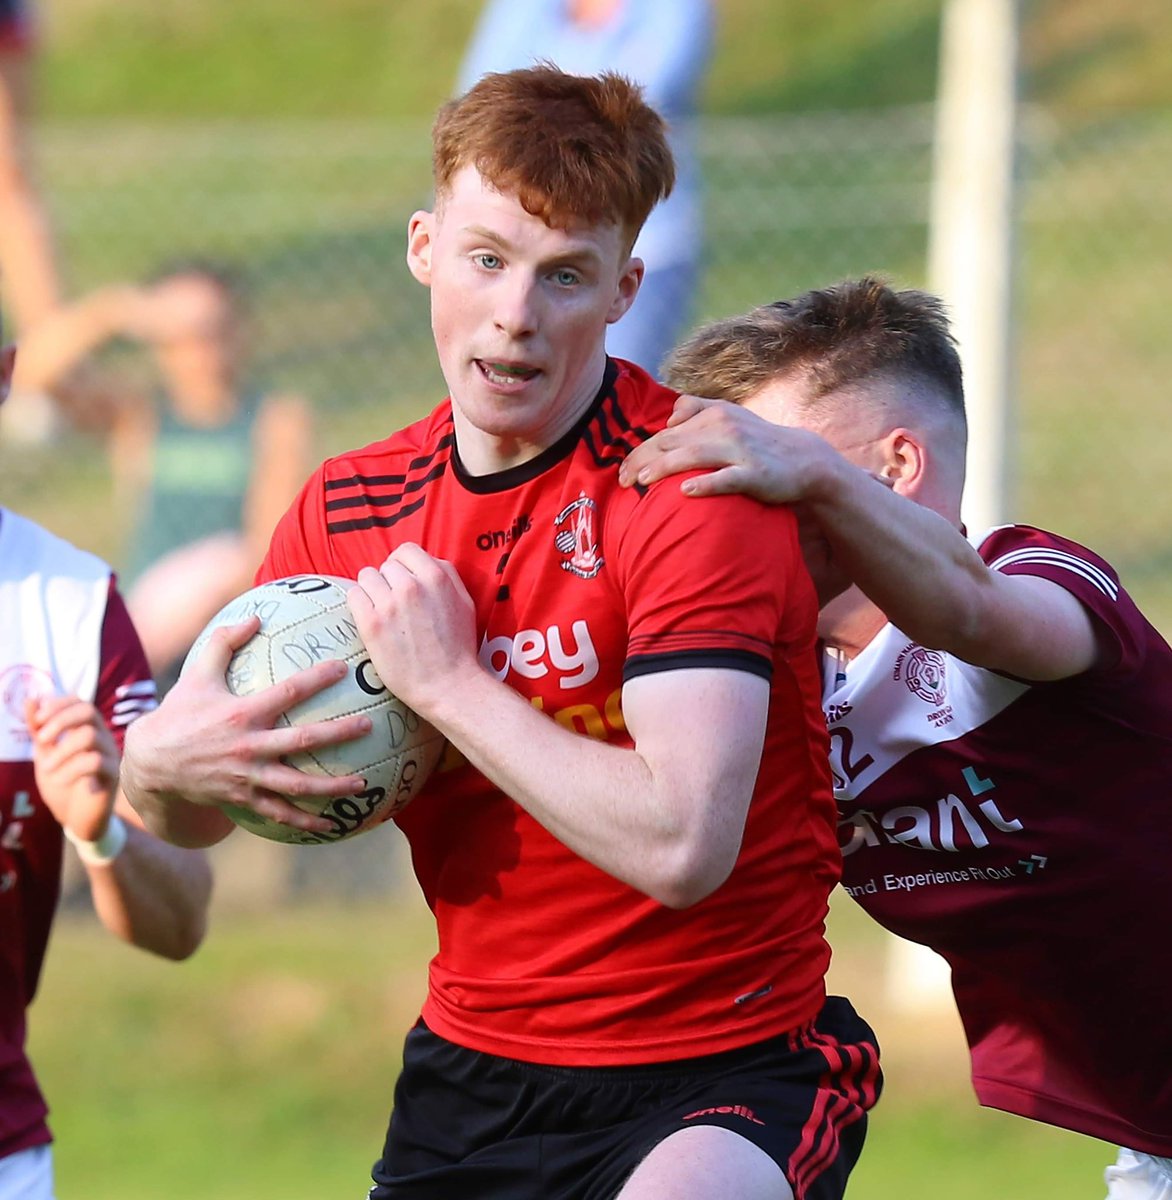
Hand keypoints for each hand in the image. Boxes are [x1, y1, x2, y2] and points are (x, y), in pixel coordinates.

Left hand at [26, 696, 118, 841]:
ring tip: (47, 770)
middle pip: (88, 710)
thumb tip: (31, 698)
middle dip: (60, 721)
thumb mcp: (44, 755)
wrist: (76, 820)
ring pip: (89, 736)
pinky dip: (71, 771)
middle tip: (41, 740)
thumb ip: (39, 730)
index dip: (57, 705)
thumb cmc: (63, 785)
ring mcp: (110, 755)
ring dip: (61, 751)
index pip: (79, 702)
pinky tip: (62, 782)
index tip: (36, 721)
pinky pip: (95, 763)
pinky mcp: (113, 775)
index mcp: (87, 730)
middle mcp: (102, 738)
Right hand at [123, 618, 372, 833]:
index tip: (345, 667)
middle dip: (339, 733)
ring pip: (297, 785)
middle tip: (369, 725)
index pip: (288, 691)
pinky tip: (332, 825)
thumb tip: (254, 616)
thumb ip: (224, 641)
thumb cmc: (180, 712)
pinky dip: (306, 822)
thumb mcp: (197, 673)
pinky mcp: (244, 799)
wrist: (151, 764)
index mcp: (242, 713)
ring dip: (332, 786)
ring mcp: (248, 776)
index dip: (318, 678)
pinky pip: (280, 814)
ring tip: (363, 784)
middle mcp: (248, 746)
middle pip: (303, 740)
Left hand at [347, 543, 478, 719]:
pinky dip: (359, 604)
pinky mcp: (371, 624)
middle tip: (395, 603)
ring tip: (381, 610)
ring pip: (366, 576)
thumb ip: (446, 576)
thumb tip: (426, 562)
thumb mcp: (465, 602)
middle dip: (389, 581)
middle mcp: (411, 586)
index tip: (403, 581)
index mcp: (437, 577)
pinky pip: (353, 595)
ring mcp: (389, 604)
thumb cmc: (458, 647)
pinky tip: (370, 618)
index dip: (403, 565)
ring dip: (372, 590)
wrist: (447, 685)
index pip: (406, 551)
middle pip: (385, 565)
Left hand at [618, 394, 825, 503]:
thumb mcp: (729, 416)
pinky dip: (706, 484)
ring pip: (694, 456)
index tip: (621, 472)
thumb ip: (697, 410)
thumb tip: (669, 419)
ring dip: (665, 468)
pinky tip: (686, 492)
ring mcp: (740, 450)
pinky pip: (726, 479)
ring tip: (643, 482)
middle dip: (643, 461)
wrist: (803, 459)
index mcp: (712, 414)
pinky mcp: (755, 473)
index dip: (640, 452)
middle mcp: (723, 427)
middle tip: (622, 482)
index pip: (665, 434)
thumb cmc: (757, 441)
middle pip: (672, 443)